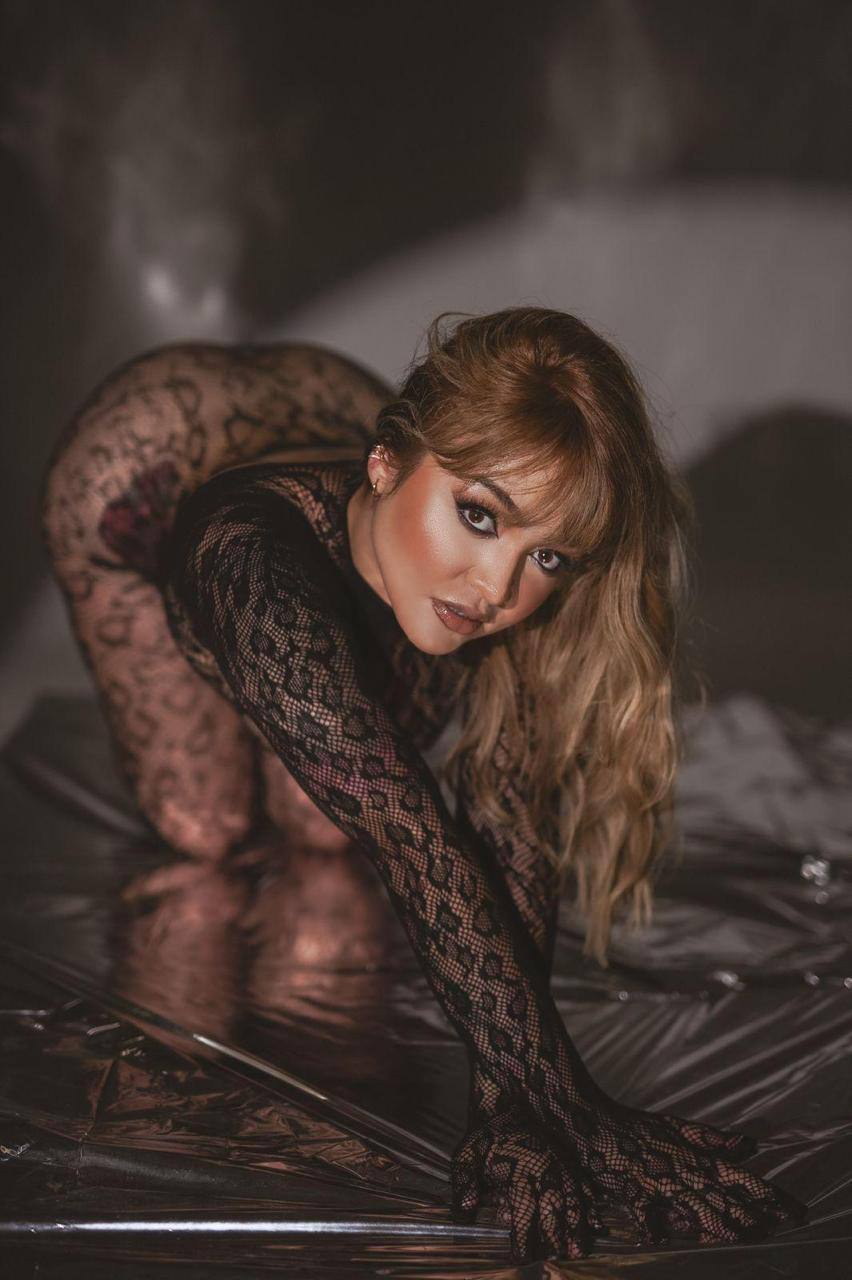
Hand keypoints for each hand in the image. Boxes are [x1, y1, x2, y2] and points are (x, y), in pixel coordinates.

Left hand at [450, 1107, 603, 1262]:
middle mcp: (544, 1169)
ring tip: (577, 1249)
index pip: (523, 1210)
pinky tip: (596, 1225)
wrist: (506, 1101)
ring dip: (576, 1227)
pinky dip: (590, 1206)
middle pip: (552, 1208)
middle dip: (553, 1236)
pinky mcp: (568, 1162)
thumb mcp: (467, 1154)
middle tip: (554, 1256)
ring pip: (572, 1199)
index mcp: (520, 1169)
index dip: (522, 1237)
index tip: (519, 1257)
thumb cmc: (486, 1135)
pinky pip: (584, 1186)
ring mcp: (559, 1165)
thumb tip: (465, 1209)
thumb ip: (465, 1182)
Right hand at [560, 1098, 807, 1247]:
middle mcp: (680, 1169)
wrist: (590, 1120)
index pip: (739, 1176)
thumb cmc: (636, 1126)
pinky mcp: (632, 1190)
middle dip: (754, 1214)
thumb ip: (711, 1138)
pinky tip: (665, 1239)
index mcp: (693, 1154)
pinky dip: (656, 1227)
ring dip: (725, 1223)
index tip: (793, 1208)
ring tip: (749, 1235)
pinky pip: (648, 1215)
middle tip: (780, 1226)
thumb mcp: (676, 1127)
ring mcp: (657, 1181)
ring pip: (697, 1207)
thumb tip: (750, 1142)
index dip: (767, 1193)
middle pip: (725, 1196)